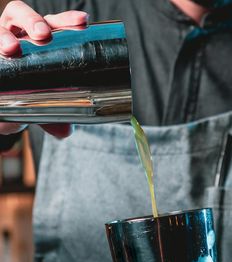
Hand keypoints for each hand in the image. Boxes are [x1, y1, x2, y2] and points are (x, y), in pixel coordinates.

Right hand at [0, 1, 87, 137]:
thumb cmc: (26, 95)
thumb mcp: (40, 106)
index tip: (81, 22)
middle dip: (34, 21)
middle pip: (28, 16)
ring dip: (6, 35)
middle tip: (42, 35)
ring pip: (4, 26)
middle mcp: (21, 36)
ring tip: (11, 48)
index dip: (67, 20)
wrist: (3, 106)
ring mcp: (3, 40)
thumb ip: (53, 116)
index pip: (55, 25)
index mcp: (41, 42)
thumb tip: (65, 130)